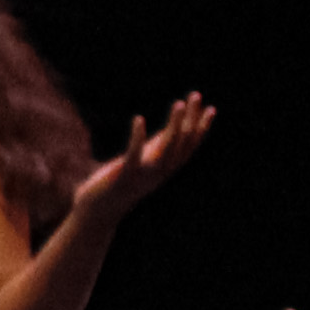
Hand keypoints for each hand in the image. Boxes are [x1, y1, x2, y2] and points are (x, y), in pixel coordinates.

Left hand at [70, 93, 213, 220]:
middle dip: (192, 119)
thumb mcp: (142, 162)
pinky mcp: (124, 176)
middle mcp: (160, 172)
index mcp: (165, 169)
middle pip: (183, 143)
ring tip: (179, 103)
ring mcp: (144, 175)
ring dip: (174, 125)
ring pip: (166, 148)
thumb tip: (170, 129)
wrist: (98, 213)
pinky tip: (138, 119)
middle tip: (197, 96)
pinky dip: (137, 137)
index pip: (189, 146)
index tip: (211, 108)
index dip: (201, 128)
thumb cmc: (118, 184)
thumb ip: (156, 148)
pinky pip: (134, 154)